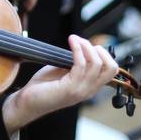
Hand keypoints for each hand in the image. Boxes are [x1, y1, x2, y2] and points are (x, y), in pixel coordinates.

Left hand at [1, 35, 117, 133]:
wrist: (28, 101)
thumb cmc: (44, 85)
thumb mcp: (65, 71)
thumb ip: (77, 63)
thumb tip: (84, 46)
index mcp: (90, 86)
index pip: (112, 70)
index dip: (104, 53)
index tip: (88, 44)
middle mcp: (89, 90)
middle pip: (111, 68)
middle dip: (100, 50)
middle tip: (84, 42)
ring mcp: (80, 91)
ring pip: (96, 64)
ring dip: (85, 45)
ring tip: (74, 39)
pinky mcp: (70, 89)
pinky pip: (81, 65)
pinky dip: (77, 49)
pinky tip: (71, 42)